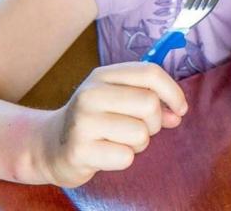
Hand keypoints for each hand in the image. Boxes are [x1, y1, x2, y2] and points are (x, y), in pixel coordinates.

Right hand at [39, 62, 187, 187]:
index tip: (181, 109)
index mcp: (103, 75)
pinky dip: (123, 158)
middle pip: (149, 104)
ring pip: (141, 133)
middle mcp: (90, 94)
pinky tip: (106, 153)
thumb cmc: (97, 120)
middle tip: (139, 128)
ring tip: (118, 140)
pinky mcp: (79, 151)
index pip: (150, 72)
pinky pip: (126, 157)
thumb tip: (178, 113)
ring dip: (138, 143)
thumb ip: (153, 101)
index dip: (173, 91)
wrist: (50, 146)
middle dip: (154, 122)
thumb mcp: (121, 100)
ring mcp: (82, 122)